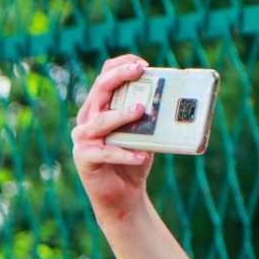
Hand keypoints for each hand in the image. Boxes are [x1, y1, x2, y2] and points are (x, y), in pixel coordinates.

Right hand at [71, 55, 156, 216]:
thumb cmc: (133, 160)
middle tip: (139, 71)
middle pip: (100, 90)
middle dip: (119, 77)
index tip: (142, 63)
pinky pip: (106, 152)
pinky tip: (142, 155)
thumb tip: (175, 104)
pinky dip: (125, 153)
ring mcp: (83, 137)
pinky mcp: (85, 157)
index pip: (104, 76)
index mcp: (100, 107)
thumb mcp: (144, 135)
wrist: (122, 195)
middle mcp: (88, 117)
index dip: (120, 65)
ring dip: (121, 114)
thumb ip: (150, 119)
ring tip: (140, 110)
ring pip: (101, 120)